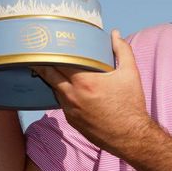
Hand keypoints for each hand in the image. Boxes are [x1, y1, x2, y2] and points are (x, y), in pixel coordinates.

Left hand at [32, 31, 153, 157]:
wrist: (131, 136)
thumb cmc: (131, 104)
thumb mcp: (130, 74)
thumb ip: (122, 50)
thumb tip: (115, 34)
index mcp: (85, 81)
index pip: (58, 61)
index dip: (51, 51)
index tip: (46, 43)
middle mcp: (73, 95)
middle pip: (48, 74)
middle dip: (43, 62)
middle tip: (40, 52)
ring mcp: (70, 109)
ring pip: (53, 88)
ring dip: (51, 78)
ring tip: (49, 66)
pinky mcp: (71, 120)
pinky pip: (61, 102)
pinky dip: (61, 92)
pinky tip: (65, 87)